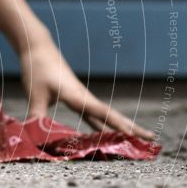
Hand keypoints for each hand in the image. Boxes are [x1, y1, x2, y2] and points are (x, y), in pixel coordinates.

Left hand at [20, 37, 155, 139]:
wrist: (38, 48)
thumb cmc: (37, 68)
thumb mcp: (35, 94)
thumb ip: (36, 115)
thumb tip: (34, 135)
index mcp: (77, 96)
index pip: (102, 114)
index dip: (118, 127)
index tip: (134, 136)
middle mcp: (85, 97)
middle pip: (112, 116)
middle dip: (132, 128)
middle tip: (152, 139)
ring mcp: (82, 97)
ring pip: (106, 116)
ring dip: (122, 128)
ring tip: (138, 139)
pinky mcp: (76, 98)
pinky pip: (94, 115)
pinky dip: (102, 125)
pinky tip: (106, 135)